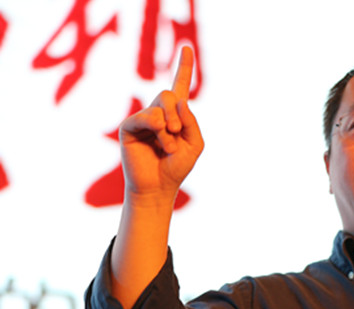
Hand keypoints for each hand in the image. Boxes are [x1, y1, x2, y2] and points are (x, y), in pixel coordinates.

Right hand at [119, 46, 203, 203]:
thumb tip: (179, 101)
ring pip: (160, 106)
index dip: (184, 67)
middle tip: (177, 133)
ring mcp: (142, 118)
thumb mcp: (195, 144)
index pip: (180, 86)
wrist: (159, 186)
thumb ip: (191, 121)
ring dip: (170, 127)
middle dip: (177, 115)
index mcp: (176, 115)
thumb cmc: (176, 167)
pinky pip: (146, 117)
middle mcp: (158, 113)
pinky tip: (159, 144)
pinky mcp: (129, 126)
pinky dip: (158, 130)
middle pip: (169, 94)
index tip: (187, 47)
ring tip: (168, 146)